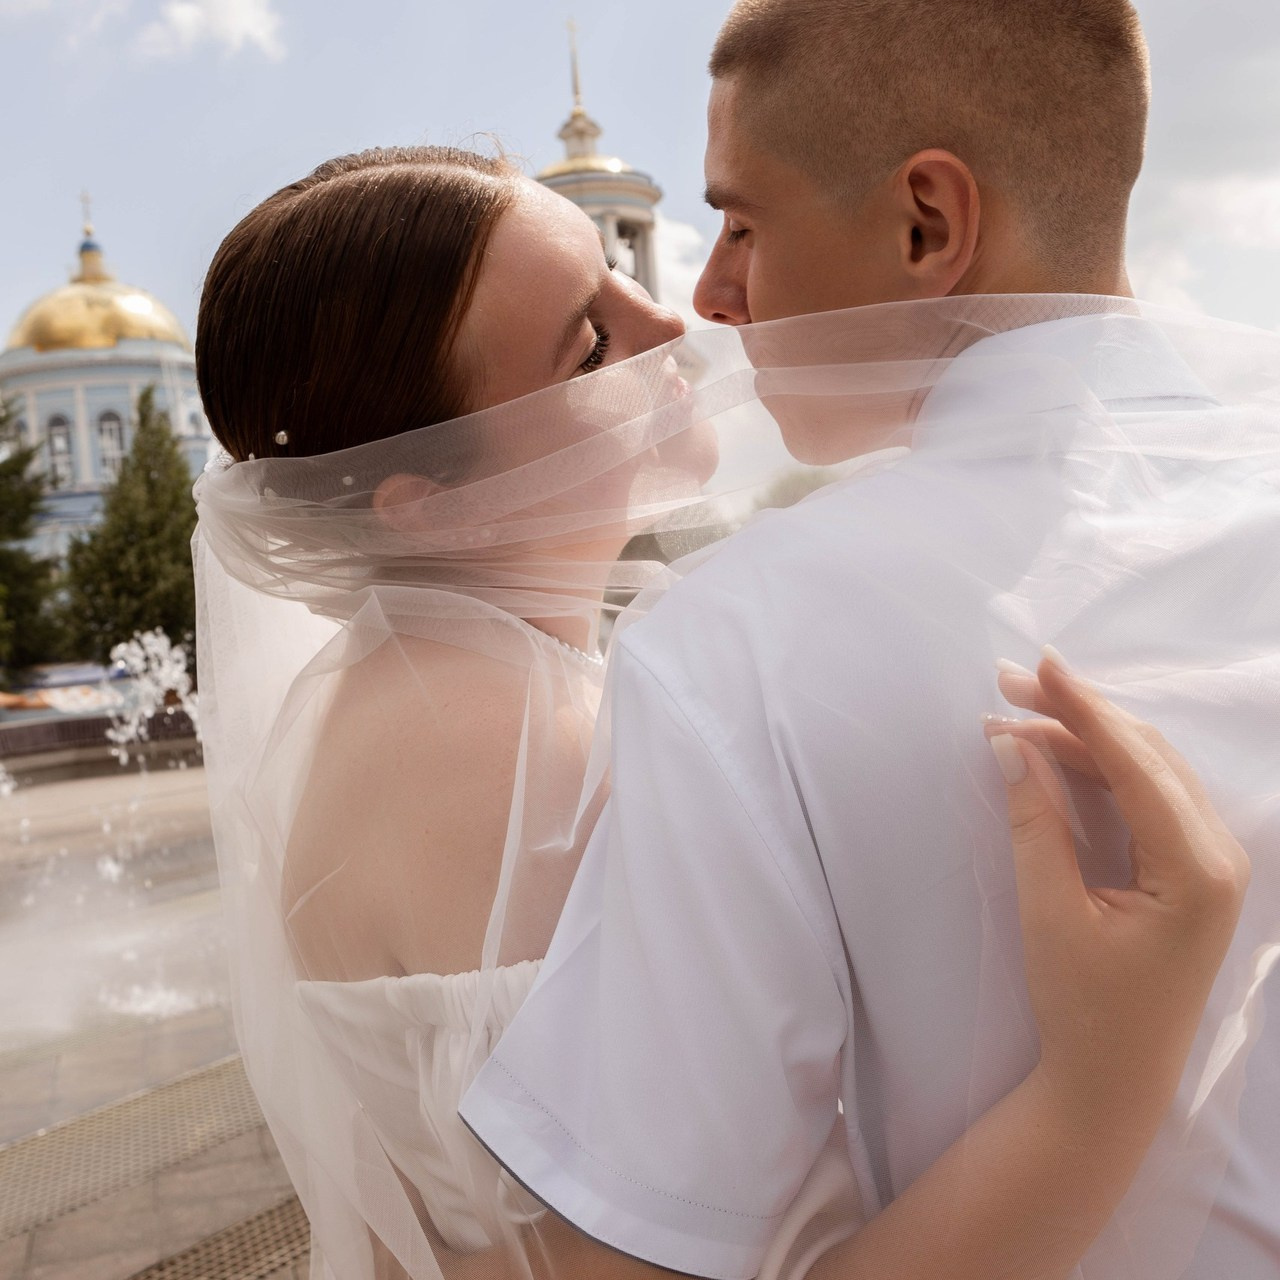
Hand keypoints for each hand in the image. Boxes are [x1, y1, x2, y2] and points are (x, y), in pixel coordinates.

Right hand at [985, 650, 1249, 1133]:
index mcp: (1198, 869)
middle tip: (1009, 684)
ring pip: (1147, 770)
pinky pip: (1146, 797)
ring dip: (1084, 738)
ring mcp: (1210, 862)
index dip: (1084, 709)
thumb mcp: (1051, 912)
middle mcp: (1219, 855)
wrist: (1114, 1081)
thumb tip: (1010, 742)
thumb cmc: (1084, 1006)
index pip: (1137, 764)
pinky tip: (1054, 752)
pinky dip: (1098, 769)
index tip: (1041, 664)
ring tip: (1017, 713)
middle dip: (1078, 714)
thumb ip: (1035, 821)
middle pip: (1146, 756)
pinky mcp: (1189, 870)